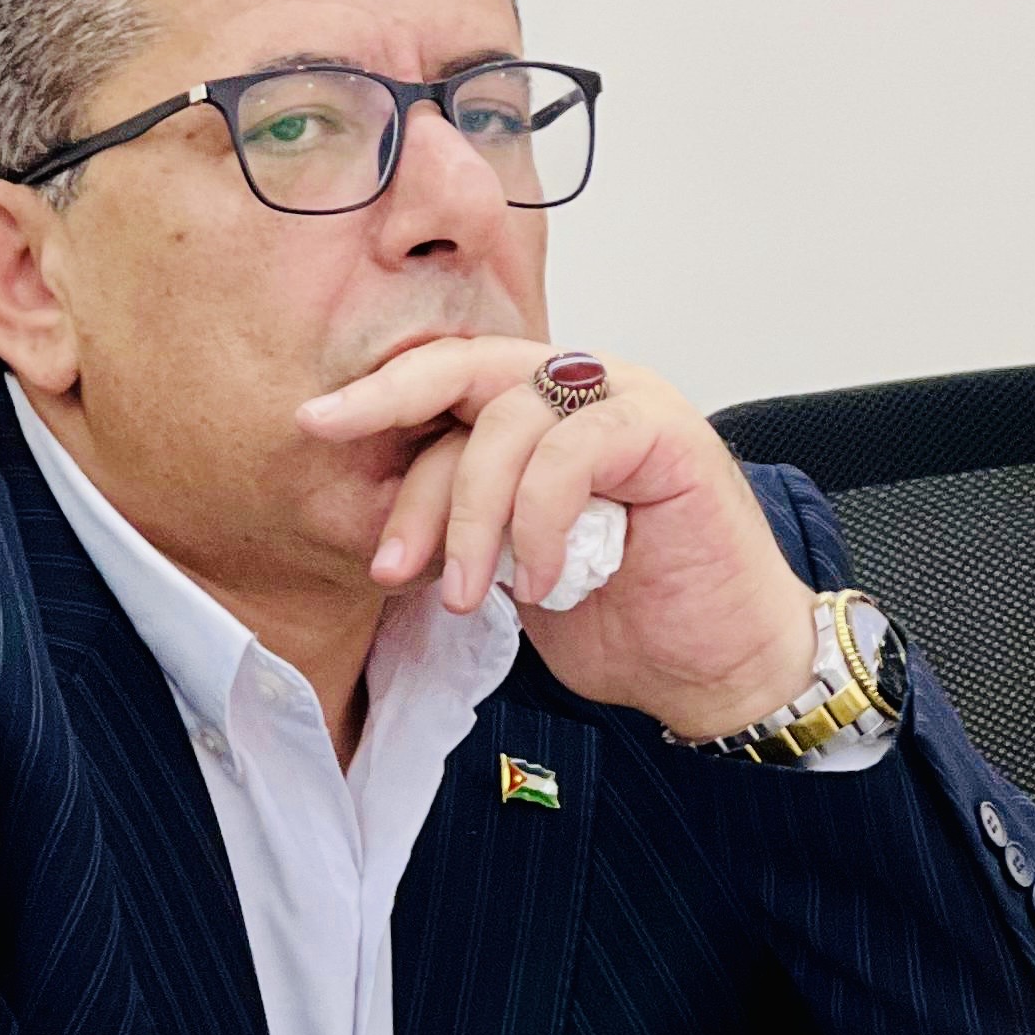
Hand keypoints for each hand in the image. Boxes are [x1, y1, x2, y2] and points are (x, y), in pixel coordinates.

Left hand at [296, 335, 816, 737]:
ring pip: (508, 421)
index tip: (314, 427)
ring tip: (470, 595)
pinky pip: (569, 453)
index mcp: (544, 409)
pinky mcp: (665, 431)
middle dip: (393, 418)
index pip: (448, 382)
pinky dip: (539, 522)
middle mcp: (584, 388)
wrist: (719, 666)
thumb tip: (386, 517)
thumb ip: (468, 520)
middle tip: (357, 494)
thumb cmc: (630, 616)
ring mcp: (629, 400)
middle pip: (466, 369)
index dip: (380, 401)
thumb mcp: (515, 565)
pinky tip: (543, 582)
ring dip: (471, 518)